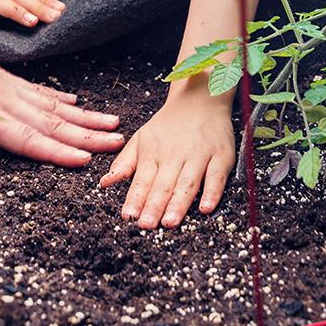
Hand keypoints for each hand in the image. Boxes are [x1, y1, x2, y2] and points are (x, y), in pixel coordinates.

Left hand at [0, 0, 122, 164]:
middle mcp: (1, 97)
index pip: (25, 136)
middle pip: (50, 121)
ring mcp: (4, 84)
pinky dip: (59, 99)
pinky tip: (74, 104)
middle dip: (85, 135)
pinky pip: (37, 90)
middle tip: (119, 143)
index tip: (87, 161)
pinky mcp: (0, 75)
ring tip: (112, 125)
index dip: (55, 151)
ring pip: (51, 105)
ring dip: (83, 118)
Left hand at [100, 79, 234, 227]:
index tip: (128, 216)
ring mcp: (199, 155)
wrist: (199, 100)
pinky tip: (205, 209)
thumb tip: (104, 183)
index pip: (142, 179)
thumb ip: (124, 163)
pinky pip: (217, 177)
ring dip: (178, 204)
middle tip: (145, 226)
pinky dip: (212, 193)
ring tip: (168, 223)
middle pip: (163, 184)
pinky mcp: (221, 157)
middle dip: (153, 206)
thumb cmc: (168, 125)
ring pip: (187, 183)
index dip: (135, 198)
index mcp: (153, 152)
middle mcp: (175, 154)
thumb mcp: (141, 138)